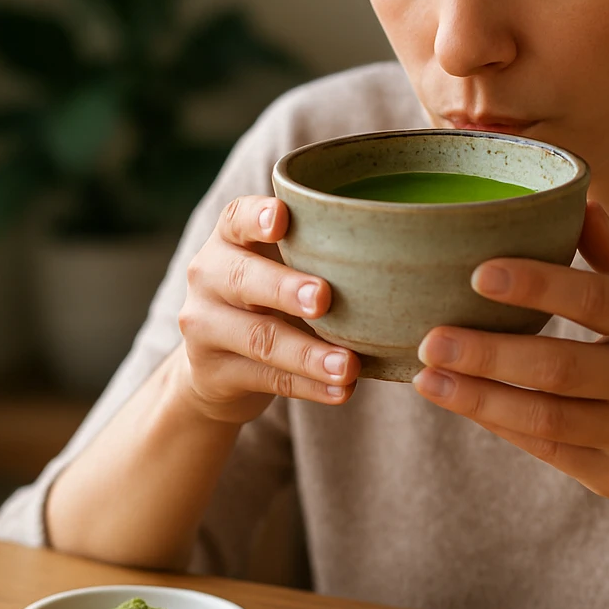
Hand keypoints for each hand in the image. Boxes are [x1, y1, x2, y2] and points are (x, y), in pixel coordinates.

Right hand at [175, 195, 359, 422]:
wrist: (216, 364)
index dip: (257, 217)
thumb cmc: (268, 297)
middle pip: (243, 279)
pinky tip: (342, 391)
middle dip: (286, 289)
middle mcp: (209, 277)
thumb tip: (402, 247)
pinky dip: (309, 386)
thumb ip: (315, 252)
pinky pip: (267, 380)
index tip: (282, 218)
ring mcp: (205, 327)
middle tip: (325, 298)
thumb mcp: (277, 266)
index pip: (236, 218)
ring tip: (349, 365)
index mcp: (229, 240)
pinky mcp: (215, 373)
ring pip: (260, 339)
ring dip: (309, 354)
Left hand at [412, 201, 608, 515]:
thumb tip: (574, 194)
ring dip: (480, 398)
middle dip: (488, 353)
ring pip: (547, 417)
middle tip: (430, 337)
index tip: (477, 273)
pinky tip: (462, 404)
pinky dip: (501, 426)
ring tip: (427, 378)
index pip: (594, 300)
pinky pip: (550, 451)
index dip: (536, 285)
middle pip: (559, 367)